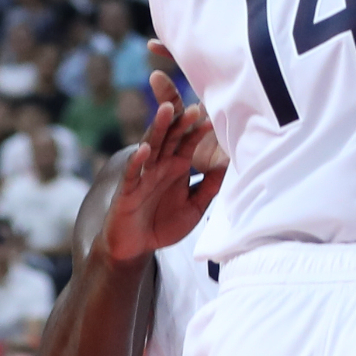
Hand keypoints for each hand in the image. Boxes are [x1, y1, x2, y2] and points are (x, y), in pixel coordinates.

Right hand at [101, 72, 226, 263]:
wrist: (136, 248)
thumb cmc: (165, 223)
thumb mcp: (195, 207)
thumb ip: (209, 187)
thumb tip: (229, 166)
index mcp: (177, 165)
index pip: (188, 140)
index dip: (199, 128)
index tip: (213, 114)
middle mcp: (160, 165)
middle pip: (170, 137)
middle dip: (181, 121)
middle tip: (195, 107)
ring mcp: (143, 176)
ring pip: (150, 147)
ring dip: (157, 128)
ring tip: (166, 110)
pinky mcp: (127, 192)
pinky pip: (132, 174)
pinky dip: (137, 161)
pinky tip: (144, 150)